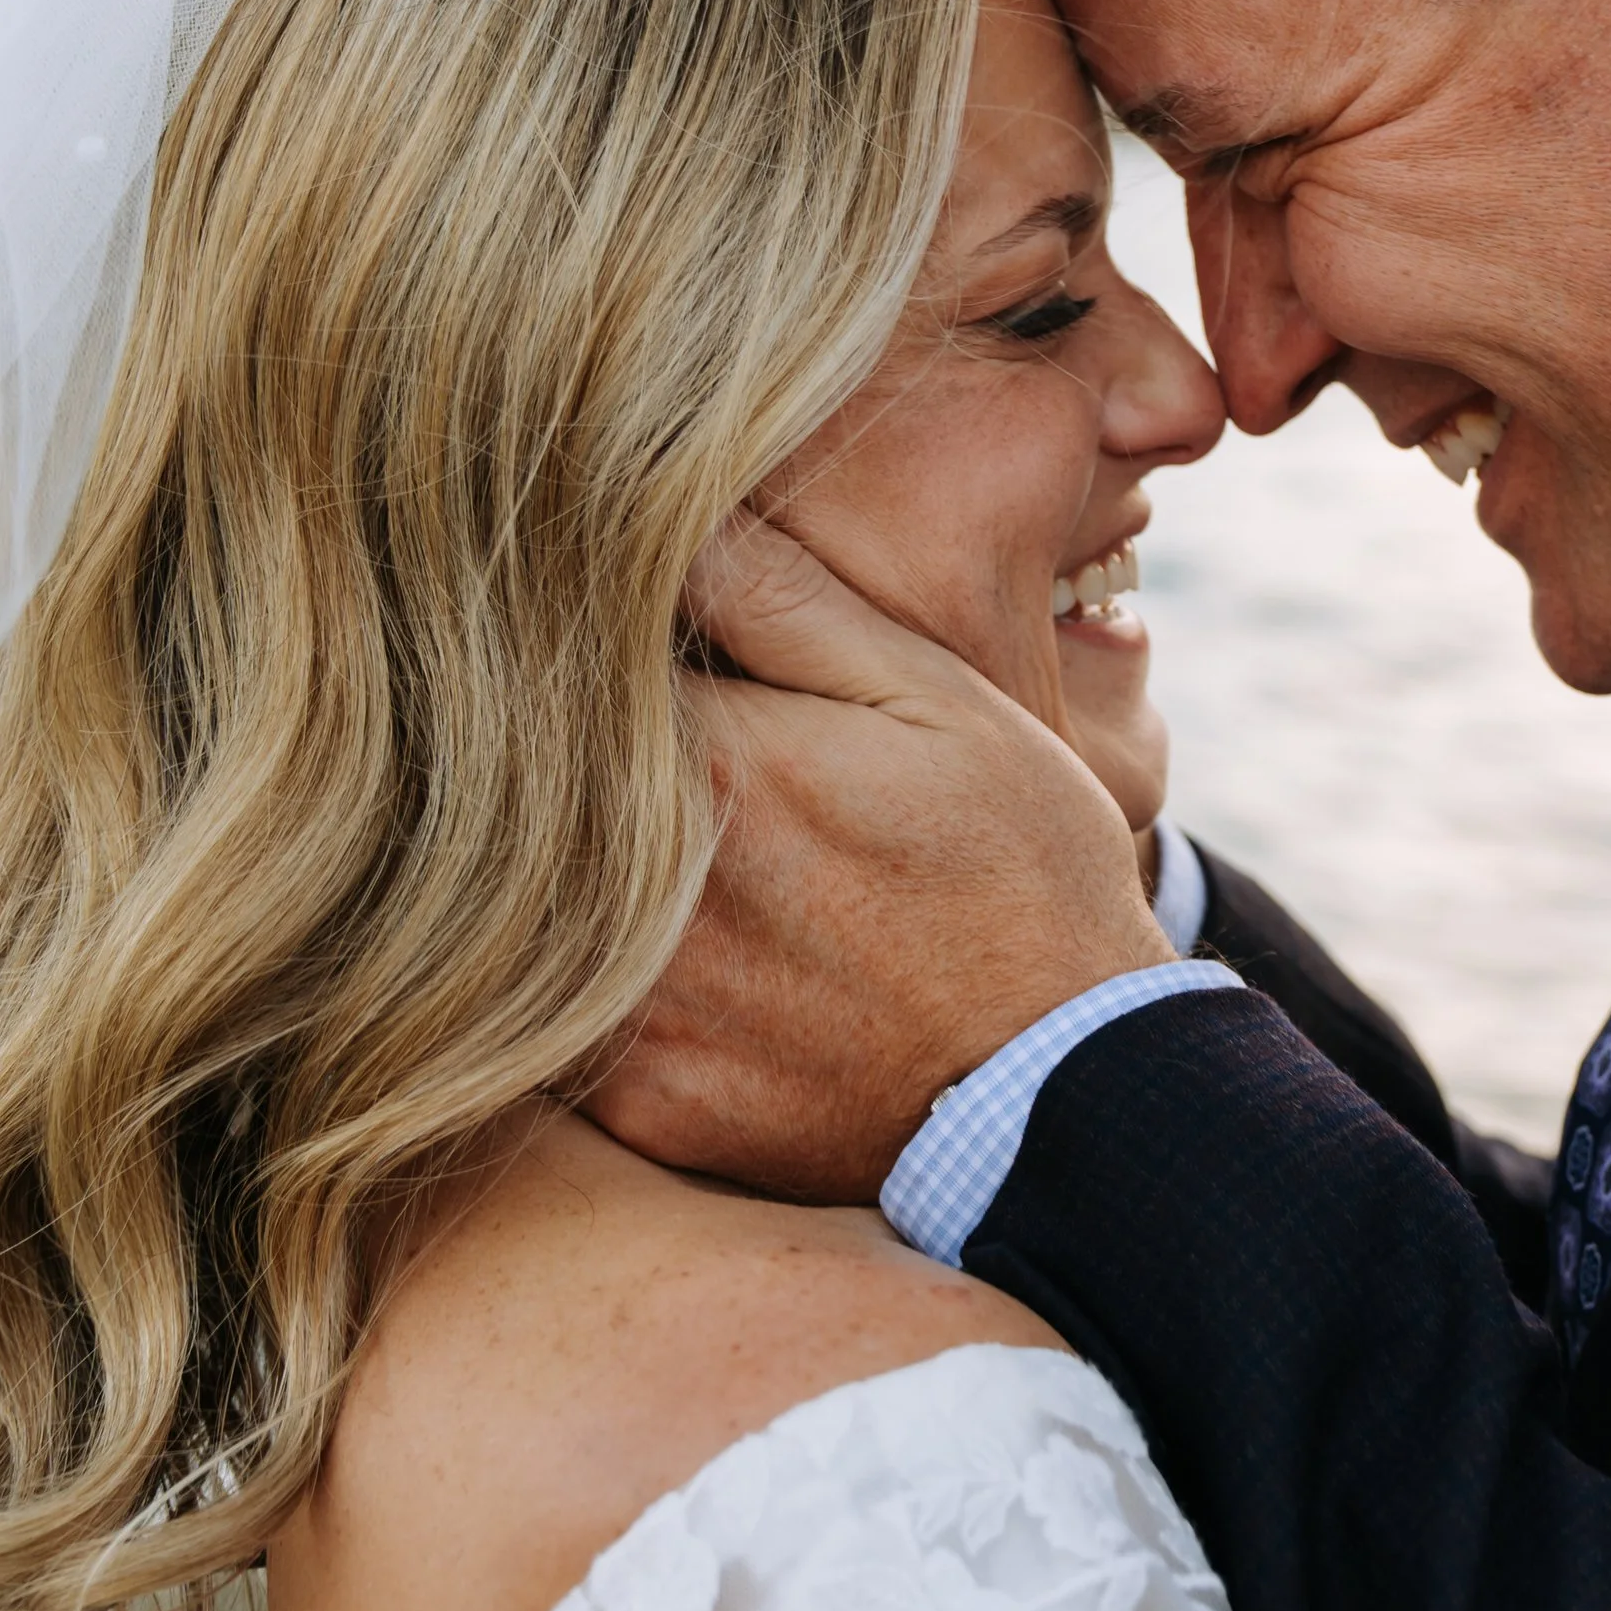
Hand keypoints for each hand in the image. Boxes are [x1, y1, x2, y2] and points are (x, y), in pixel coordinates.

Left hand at [589, 516, 1171, 1200]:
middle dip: (582, 769)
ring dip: (584, 878)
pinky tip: (707, 971)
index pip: (577, 669)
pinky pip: (572, 1027)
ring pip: (544, 907)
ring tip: (713, 872)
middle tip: (667, 768)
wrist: (1065, 1090)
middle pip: (546, 792)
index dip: (593, 650)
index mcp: (712, 763)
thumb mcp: (937, 701)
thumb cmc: (1019, 871)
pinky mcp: (642, 1102)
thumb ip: (790, 605)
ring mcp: (636, 1007)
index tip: (631, 651)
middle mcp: (644, 888)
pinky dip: (611, 989)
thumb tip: (671, 509)